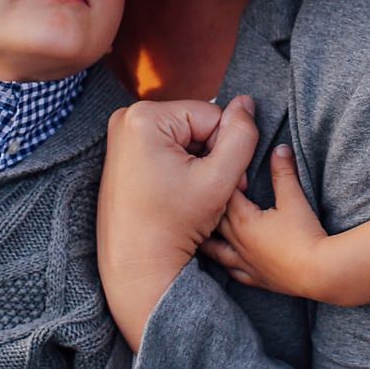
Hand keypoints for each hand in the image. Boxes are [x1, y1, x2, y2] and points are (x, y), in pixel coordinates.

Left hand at [97, 95, 259, 348]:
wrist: (137, 266)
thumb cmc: (173, 225)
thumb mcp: (219, 179)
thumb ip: (241, 136)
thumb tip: (247, 102)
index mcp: (143, 117)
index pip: (211, 115)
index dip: (226, 148)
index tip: (226, 183)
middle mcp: (126, 119)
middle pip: (196, 125)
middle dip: (212, 156)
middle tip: (213, 192)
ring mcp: (122, 137)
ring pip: (185, 139)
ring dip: (199, 164)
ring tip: (196, 196)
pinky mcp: (124, 154)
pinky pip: (167, 149)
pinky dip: (181, 169)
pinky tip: (179, 194)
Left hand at [204, 145, 333, 299]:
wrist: (319, 274)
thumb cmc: (305, 236)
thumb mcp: (294, 199)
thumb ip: (284, 172)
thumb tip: (280, 148)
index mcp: (243, 221)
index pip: (224, 196)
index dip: (222, 183)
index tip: (218, 171)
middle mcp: (238, 242)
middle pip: (215, 221)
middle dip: (208, 207)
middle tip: (201, 194)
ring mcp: (245, 263)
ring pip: (216, 250)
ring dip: (207, 239)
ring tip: (197, 230)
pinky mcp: (255, 278)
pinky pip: (232, 271)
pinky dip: (225, 264)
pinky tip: (225, 262)